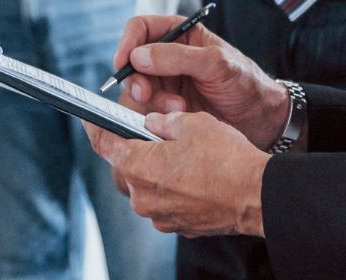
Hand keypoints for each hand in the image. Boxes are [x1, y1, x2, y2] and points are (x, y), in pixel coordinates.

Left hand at [84, 111, 268, 236]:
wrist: (256, 195)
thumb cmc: (225, 156)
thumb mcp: (191, 123)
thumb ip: (162, 121)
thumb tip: (151, 123)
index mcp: (138, 166)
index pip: (103, 145)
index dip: (94, 128)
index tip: (89, 119)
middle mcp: (142, 197)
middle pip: (127, 167)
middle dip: (137, 149)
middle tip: (154, 133)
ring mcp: (160, 216)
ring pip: (147, 185)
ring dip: (157, 169)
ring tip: (183, 154)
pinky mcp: (178, 226)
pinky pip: (166, 201)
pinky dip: (173, 187)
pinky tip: (194, 175)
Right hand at [109, 16, 291, 148]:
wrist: (261, 120)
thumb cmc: (245, 83)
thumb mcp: (216, 64)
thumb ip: (177, 57)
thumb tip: (138, 56)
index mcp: (180, 35)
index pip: (141, 28)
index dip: (128, 42)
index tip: (123, 62)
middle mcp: (168, 57)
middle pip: (132, 63)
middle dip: (138, 80)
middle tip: (148, 96)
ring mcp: (166, 84)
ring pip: (137, 90)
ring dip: (151, 102)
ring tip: (179, 110)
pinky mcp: (167, 110)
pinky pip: (146, 111)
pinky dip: (154, 117)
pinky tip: (178, 119)